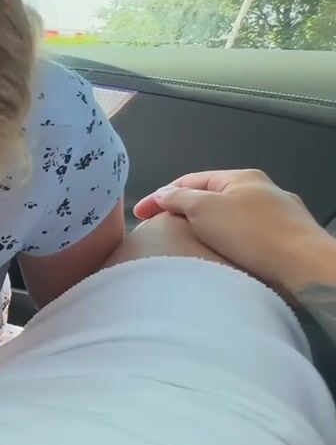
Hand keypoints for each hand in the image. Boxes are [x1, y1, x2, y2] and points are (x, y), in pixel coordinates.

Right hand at [133, 169, 335, 292]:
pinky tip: (222, 259)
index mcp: (241, 178)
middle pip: (211, 199)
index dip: (160, 196)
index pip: (190, 181)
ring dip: (207, 231)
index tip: (139, 215)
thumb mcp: (204, 209)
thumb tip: (163, 194)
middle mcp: (261, 192)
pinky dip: (228, 246)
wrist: (304, 266)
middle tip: (162, 232)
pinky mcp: (285, 242)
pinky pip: (246, 239)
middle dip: (184, 213)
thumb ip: (179, 198)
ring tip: (189, 248)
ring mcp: (277, 217)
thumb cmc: (252, 233)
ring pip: (230, 220)